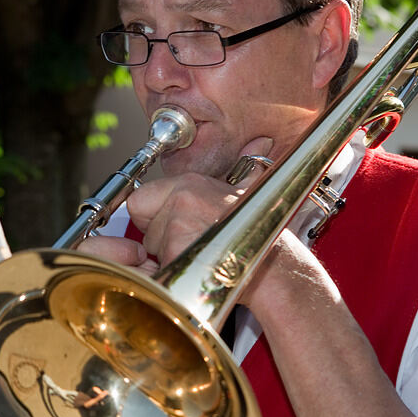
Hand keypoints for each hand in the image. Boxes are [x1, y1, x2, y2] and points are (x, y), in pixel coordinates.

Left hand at [127, 135, 274, 265]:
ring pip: (149, 248)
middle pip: (142, 225)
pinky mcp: (178, 250)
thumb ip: (247, 168)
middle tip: (195, 242)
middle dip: (161, 239)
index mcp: (190, 183)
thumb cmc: (262, 237)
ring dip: (169, 256)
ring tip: (203, 254)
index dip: (152, 217)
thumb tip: (261, 144)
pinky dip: (173, 273)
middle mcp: (182, 197)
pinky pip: (157, 267)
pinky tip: (200, 268)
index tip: (172, 226)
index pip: (139, 199)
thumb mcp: (249, 193)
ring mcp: (178, 223)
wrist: (278, 269)